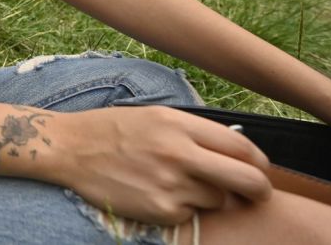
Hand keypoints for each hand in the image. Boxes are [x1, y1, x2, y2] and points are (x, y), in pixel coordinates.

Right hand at [52, 106, 272, 224]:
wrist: (70, 149)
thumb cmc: (114, 130)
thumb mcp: (156, 116)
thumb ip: (197, 133)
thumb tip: (238, 154)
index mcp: (180, 125)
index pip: (243, 147)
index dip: (260, 162)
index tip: (260, 169)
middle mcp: (179, 153)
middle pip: (247, 180)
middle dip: (260, 190)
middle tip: (256, 193)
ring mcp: (170, 184)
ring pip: (218, 201)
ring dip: (209, 197)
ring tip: (179, 184)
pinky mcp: (160, 210)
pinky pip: (190, 214)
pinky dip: (181, 208)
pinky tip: (157, 193)